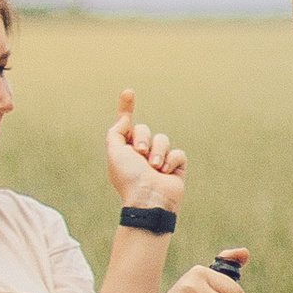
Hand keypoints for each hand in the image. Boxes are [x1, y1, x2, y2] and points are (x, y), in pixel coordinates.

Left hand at [103, 89, 186, 215]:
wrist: (149, 200)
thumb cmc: (129, 178)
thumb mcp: (114, 152)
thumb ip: (116, 131)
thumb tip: (125, 119)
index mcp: (124, 150)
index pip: (125, 125)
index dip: (125, 108)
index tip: (128, 92)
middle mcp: (140, 154)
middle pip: (144, 129)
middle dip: (142, 138)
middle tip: (140, 153)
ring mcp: (159, 160)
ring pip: (162, 139)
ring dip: (157, 152)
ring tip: (154, 167)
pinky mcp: (175, 167)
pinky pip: (178, 153)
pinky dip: (172, 161)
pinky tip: (166, 173)